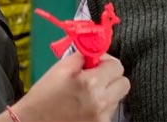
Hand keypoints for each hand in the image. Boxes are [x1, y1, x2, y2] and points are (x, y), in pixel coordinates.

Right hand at [8, 52, 129, 121]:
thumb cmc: (42, 98)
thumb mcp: (61, 69)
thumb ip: (84, 56)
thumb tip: (97, 50)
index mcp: (91, 83)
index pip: (117, 66)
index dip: (106, 63)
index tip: (96, 65)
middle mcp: (100, 102)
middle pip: (123, 83)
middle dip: (111, 78)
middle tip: (95, 78)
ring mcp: (101, 118)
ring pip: (117, 98)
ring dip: (107, 93)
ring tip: (86, 95)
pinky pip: (109, 112)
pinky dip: (101, 108)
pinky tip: (84, 108)